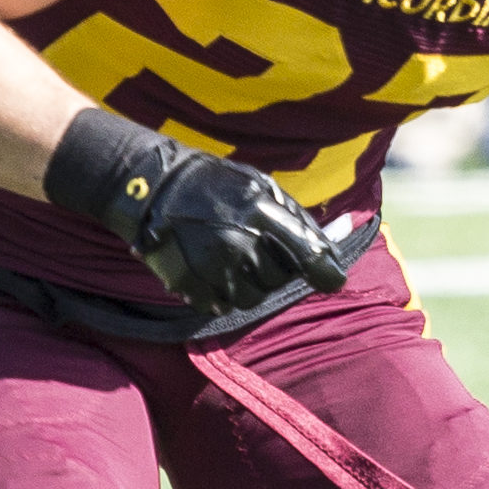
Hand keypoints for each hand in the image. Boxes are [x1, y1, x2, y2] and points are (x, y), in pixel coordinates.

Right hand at [44, 108, 349, 314]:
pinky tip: (215, 269)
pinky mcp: (192, 284)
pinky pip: (224, 305)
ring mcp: (214, 266)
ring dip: (251, 283)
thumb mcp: (261, 185)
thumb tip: (334, 247)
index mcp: (261, 212)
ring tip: (235, 257)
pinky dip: (224, 293)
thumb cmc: (216, 183)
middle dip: (277, 268)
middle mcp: (239, 243)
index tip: (332, 280)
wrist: (155, 185)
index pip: (309, 255)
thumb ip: (298, 219)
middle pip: (280, 279)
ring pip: (254, 297)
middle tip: (260, 249)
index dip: (326, 273)